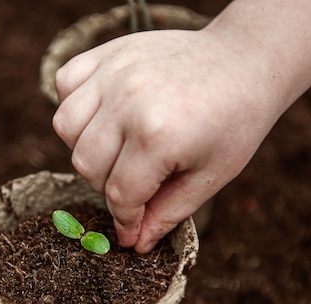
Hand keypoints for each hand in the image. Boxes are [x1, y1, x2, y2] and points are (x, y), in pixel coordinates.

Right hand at [53, 29, 281, 252]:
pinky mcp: (108, 52)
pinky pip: (65, 84)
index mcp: (158, 136)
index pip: (119, 195)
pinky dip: (75, 105)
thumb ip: (168, 212)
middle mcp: (128, 102)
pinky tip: (101, 115)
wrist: (245, 60)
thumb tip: (135, 244)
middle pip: (86, 165)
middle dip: (107, 188)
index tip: (130, 232)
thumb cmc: (235, 121)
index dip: (124, 221)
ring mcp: (114, 73)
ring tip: (114, 150)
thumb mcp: (211, 176)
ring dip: (85, 148)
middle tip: (134, 186)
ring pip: (66, 127)